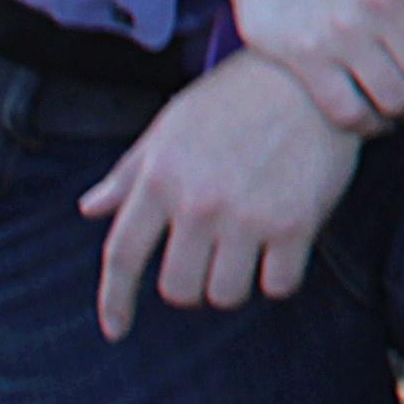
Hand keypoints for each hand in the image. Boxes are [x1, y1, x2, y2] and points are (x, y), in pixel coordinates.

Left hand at [79, 51, 361, 339]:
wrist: (314, 73)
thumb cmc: (238, 96)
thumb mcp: (174, 124)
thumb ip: (131, 172)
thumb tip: (90, 209)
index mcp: (160, 177)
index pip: (122, 256)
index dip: (114, 301)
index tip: (115, 330)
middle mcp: (197, 203)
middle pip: (178, 289)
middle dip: (191, 285)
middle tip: (211, 262)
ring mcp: (246, 215)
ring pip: (226, 294)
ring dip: (235, 283)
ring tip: (249, 253)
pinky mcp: (295, 223)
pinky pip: (279, 285)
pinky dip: (279, 276)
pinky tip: (284, 251)